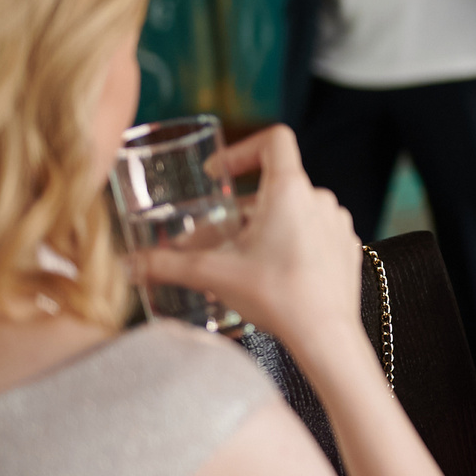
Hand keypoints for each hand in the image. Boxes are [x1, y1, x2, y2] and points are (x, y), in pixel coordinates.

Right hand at [139, 126, 364, 370]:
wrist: (325, 335)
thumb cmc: (276, 296)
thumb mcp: (213, 274)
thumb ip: (166, 265)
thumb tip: (130, 263)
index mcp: (291, 190)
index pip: (275, 140)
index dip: (242, 150)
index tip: (219, 174)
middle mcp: (319, 200)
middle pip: (273, 189)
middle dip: (237, 213)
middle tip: (210, 240)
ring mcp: (336, 225)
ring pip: (293, 214)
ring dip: (262, 230)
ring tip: (236, 261)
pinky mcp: (345, 248)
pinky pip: (313, 235)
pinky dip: (289, 245)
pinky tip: (268, 274)